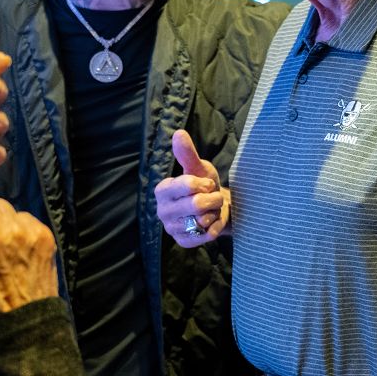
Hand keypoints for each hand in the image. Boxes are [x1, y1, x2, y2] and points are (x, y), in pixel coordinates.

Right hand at [155, 129, 228, 246]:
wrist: (214, 209)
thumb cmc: (204, 185)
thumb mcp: (199, 168)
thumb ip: (188, 153)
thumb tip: (179, 133)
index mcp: (162, 190)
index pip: (188, 185)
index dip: (205, 184)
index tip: (207, 184)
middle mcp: (162, 210)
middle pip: (197, 205)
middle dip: (213, 200)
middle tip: (213, 198)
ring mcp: (171, 228)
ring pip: (203, 221)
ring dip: (214, 214)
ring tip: (211, 210)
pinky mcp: (182, 242)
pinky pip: (206, 236)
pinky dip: (215, 229)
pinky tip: (211, 223)